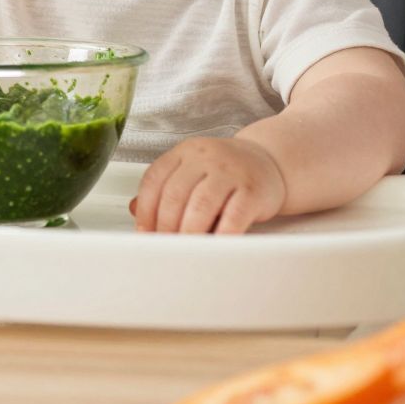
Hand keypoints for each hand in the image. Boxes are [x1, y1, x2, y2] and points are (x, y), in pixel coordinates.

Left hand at [130, 137, 287, 234]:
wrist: (270, 162)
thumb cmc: (226, 173)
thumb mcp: (193, 172)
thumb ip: (166, 189)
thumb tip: (134, 210)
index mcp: (185, 152)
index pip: (155, 179)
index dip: (145, 210)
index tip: (144, 234)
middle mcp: (206, 157)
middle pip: (175, 195)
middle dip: (165, 227)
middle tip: (163, 248)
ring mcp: (231, 171)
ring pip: (200, 206)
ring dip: (188, 234)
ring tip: (184, 251)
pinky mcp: (253, 190)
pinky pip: (233, 217)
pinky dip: (219, 236)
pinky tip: (213, 247)